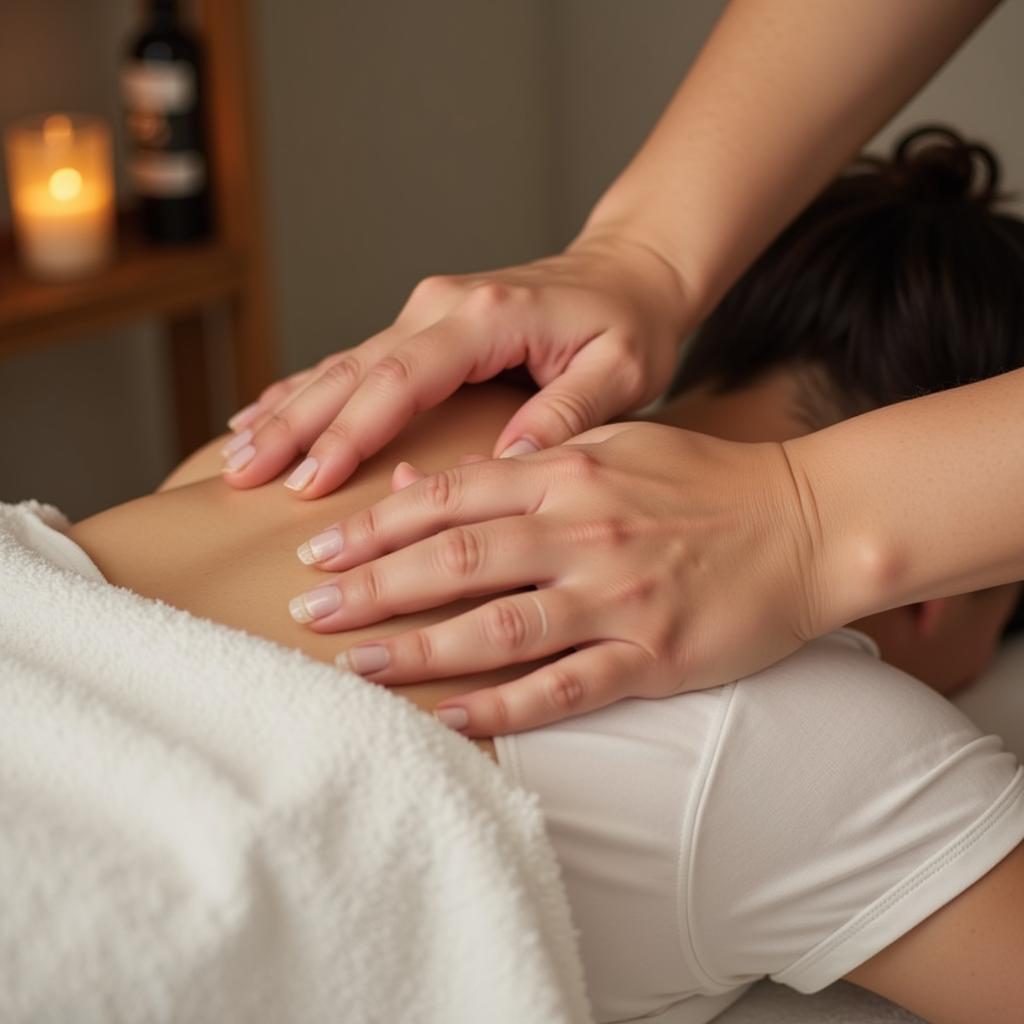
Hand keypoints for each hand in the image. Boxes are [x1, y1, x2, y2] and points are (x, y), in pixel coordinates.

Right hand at [220, 233, 691, 496]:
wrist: (630, 271)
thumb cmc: (632, 324)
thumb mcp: (622, 369)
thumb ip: (568, 411)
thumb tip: (507, 458)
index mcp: (486, 318)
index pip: (402, 380)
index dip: (351, 433)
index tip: (309, 482)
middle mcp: (443, 307)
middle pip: (353, 370)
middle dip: (295, 427)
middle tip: (243, 477)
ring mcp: (428, 311)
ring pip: (342, 365)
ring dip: (288, 411)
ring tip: (236, 455)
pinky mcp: (424, 324)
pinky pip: (355, 360)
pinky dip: (307, 388)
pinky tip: (266, 412)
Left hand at [287, 421, 829, 734]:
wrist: (808, 520)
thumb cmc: (704, 479)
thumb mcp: (611, 445)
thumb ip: (521, 461)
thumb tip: (423, 479)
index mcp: (570, 472)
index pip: (450, 495)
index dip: (376, 523)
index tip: (321, 549)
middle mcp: (585, 530)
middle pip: (457, 560)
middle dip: (372, 586)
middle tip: (308, 611)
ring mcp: (619, 597)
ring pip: (498, 627)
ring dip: (420, 649)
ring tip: (355, 666)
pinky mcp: (654, 656)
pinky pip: (563, 688)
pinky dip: (501, 706)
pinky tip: (447, 719)